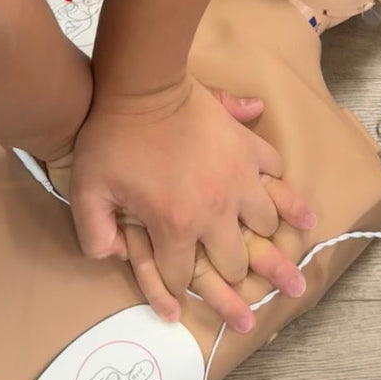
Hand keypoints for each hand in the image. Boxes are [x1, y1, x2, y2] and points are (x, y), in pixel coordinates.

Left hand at [67, 76, 314, 324]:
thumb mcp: (86, 191)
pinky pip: (277, 174)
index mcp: (176, 225)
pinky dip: (285, 191)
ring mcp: (239, 178)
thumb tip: (114, 259)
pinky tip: (294, 205)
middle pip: (233, 263)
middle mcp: (216, 209)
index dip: (177, 290)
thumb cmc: (111, 139)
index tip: (179, 293)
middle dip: (231, 278)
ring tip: (278, 253)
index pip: (183, 277)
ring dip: (265, 239)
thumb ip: (95, 235)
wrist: (142, 86)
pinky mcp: (249, 148)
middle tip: (240, 287)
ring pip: (266, 224)